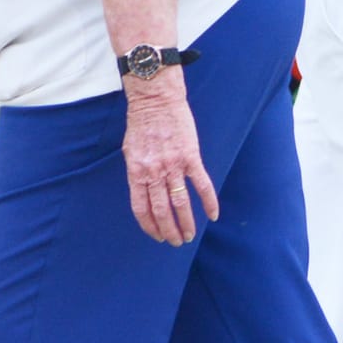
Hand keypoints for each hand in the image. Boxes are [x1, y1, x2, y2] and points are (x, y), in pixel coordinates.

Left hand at [122, 78, 218, 245]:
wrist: (155, 100)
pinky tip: (212, 216)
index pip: (141, 208)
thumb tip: (142, 189)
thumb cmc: (141, 123)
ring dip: (186, 223)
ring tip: (190, 237)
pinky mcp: (191, 157)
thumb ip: (137, 171)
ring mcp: (173, 165)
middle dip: (169, 231)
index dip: (149, 226)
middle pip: (161, 210)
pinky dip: (209, 202)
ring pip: (180, 203)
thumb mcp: (130, 150)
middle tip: (176, 242)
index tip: (156, 237)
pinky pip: (201, 185)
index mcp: (136, 172)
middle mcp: (154, 172)